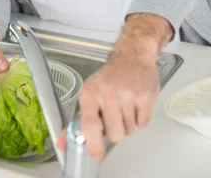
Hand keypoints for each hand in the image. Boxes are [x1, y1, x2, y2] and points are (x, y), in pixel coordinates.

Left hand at [58, 14, 170, 160]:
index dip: (93, 144)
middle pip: (114, 135)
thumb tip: (64, 143)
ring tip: (126, 105)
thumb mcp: (89, 93)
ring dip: (128, 123)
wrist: (132, 56)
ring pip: (129, 131)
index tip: (96, 154)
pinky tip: (136, 103)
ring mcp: (128, 95)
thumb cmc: (109, 77)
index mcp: (90, 93)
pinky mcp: (145, 97)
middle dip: (116, 131)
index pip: (90, 125)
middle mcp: (108, 94)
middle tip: (115, 115)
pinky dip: (140, 118)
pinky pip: (143, 124)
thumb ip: (78, 121)